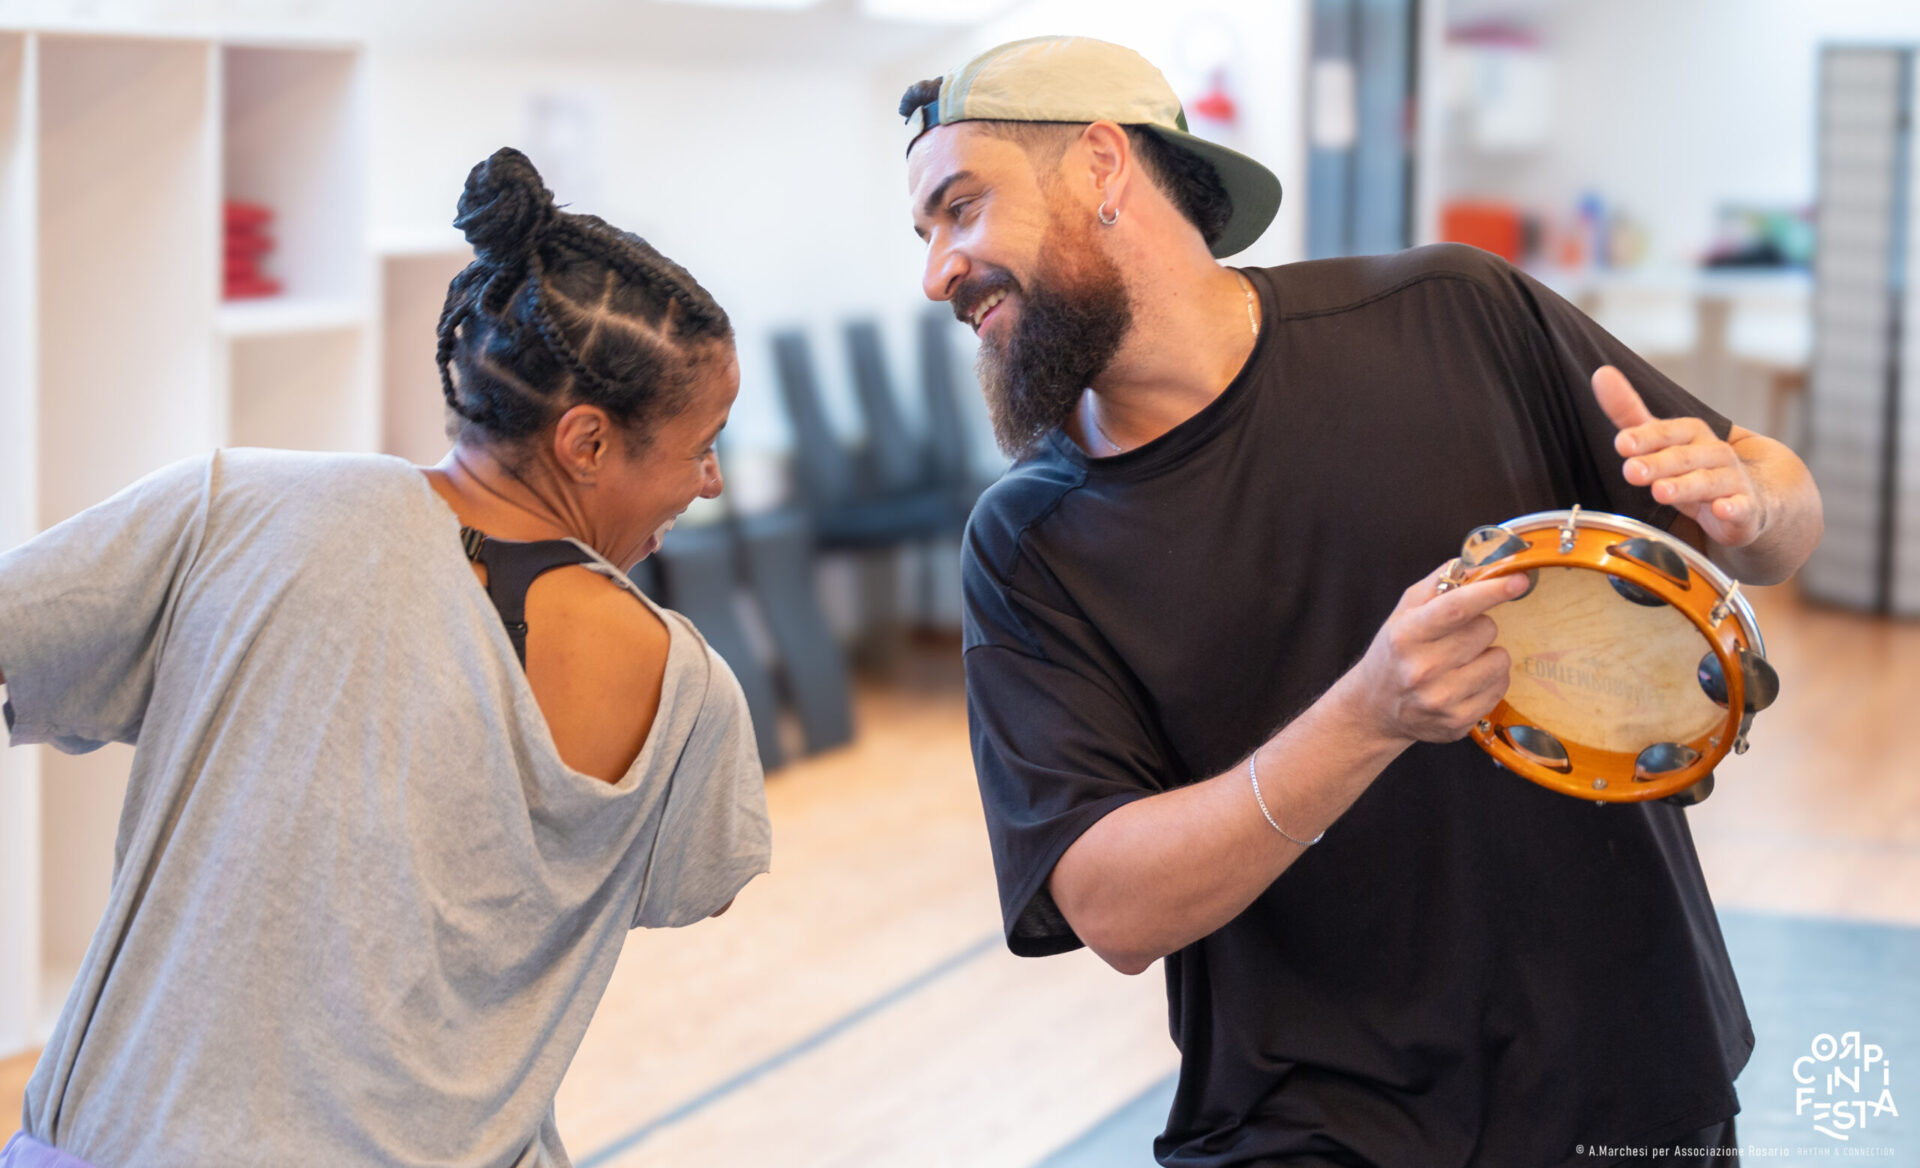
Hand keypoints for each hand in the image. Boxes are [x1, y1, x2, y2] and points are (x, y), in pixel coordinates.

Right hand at [1346, 562, 1527, 744]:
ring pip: (1499, 660)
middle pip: (1485, 631)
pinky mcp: (1457, 721)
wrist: (1374, 708)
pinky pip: (1500, 688)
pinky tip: (1467, 682)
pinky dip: (1491, 680)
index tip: (1518, 580)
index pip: (1456, 608)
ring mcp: (1440, 699)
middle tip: (1460, 635)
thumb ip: (1438, 583)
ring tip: (1464, 661)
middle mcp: (1421, 669)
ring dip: (1489, 655)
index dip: (1491, 591)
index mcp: (1406, 635)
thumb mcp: (1404, 612)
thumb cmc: (1394, 652)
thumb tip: (1477, 562)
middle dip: (1481, 625)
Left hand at [1592, 365, 1764, 547]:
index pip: (1667, 432)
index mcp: (1691, 434)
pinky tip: (1722, 510)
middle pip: (1683, 457)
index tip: (1621, 443)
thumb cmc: (1696, 465)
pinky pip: (1742, 508)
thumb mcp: (1661, 439)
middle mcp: (1713, 452)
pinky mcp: (1746, 508)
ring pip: (1707, 482)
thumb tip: (1601, 374)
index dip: (1644, 437)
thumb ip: (1629, 412)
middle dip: (1657, 463)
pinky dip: (1734, 509)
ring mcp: (1732, 480)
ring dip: (1685, 486)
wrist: (1753, 493)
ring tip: (1660, 492)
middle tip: (1631, 471)